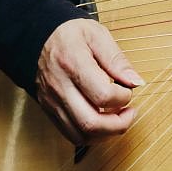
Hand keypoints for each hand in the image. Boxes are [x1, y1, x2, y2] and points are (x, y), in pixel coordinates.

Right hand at [35, 18, 143, 144]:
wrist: (36, 39)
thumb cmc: (69, 35)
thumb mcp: (96, 35)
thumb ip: (117, 60)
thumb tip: (136, 82)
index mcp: (73, 64)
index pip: (102, 95)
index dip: (123, 97)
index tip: (128, 88)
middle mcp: (60, 88)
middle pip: (90, 123)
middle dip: (119, 125)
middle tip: (130, 112)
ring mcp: (53, 103)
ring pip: (81, 135)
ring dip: (106, 133)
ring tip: (118, 117)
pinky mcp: (50, 111)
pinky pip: (71, 135)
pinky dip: (93, 135)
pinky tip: (103, 120)